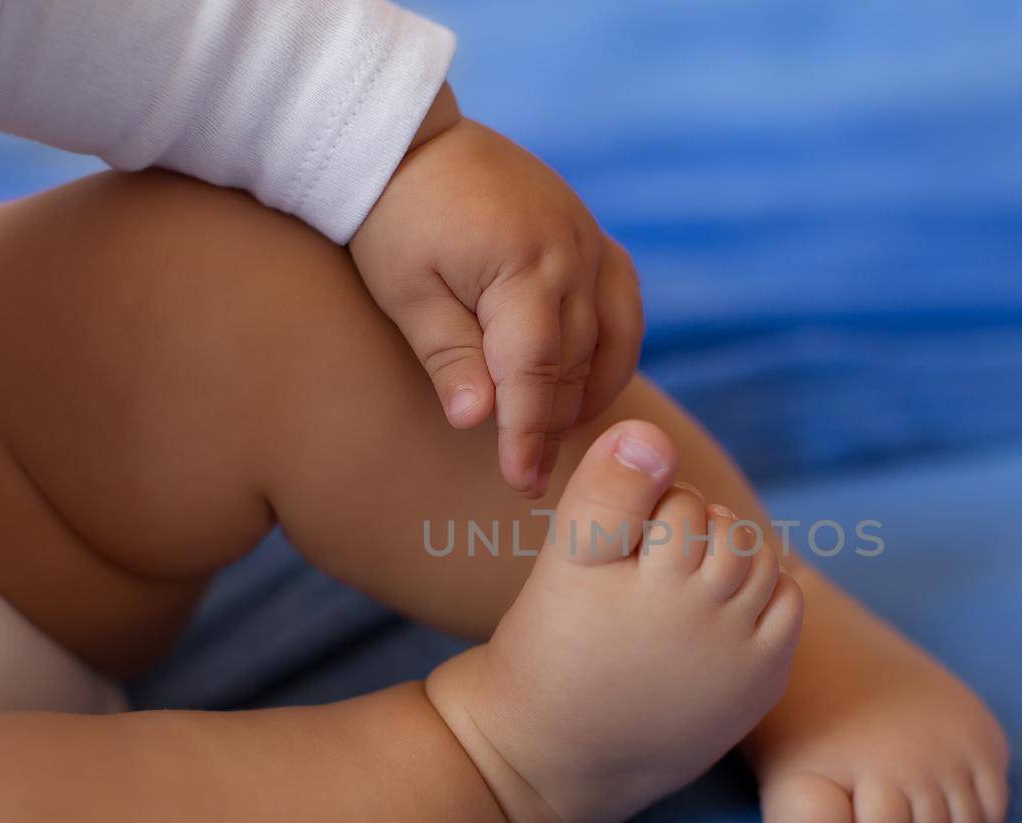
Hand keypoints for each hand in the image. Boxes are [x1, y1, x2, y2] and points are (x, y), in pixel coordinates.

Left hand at [351, 85, 644, 495]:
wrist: (412, 143)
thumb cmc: (397, 220)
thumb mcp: (406, 292)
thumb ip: (447, 357)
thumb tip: (476, 421)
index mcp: (523, 265)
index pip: (537, 372)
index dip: (529, 433)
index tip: (521, 482)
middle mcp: (573, 253)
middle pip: (578, 363)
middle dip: (553, 422)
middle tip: (528, 473)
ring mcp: (591, 241)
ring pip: (612, 340)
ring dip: (587, 393)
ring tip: (552, 432)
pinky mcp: (594, 237)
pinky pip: (624, 307)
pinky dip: (611, 352)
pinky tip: (582, 382)